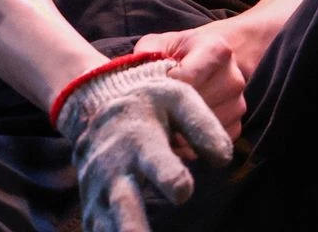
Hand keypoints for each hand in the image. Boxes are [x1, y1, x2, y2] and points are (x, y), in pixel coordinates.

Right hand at [53, 55, 232, 231]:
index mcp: (140, 139)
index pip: (155, 160)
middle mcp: (115, 168)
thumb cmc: (150, 106)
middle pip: (123, 203)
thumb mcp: (177, 99)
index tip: (182, 190)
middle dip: (132, 226)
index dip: (170, 177)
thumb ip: (202, 125)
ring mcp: (99, 192)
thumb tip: (224, 159)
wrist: (98, 109)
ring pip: (106, 225)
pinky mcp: (92, 209)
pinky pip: (97, 230)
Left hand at [135, 23, 246, 138]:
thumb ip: (146, 55)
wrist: (215, 57)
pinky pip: (210, 144)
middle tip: (151, 113)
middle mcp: (233, 78)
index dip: (163, 88)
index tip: (150, 91)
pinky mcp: (237, 125)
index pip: (187, 79)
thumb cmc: (181, 51)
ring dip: (179, 131)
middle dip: (170, 113)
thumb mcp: (161, 43)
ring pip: (202, 129)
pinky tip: (178, 131)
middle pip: (195, 106)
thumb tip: (133, 81)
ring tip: (163, 122)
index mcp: (216, 50)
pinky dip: (191, 144)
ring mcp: (238, 104)